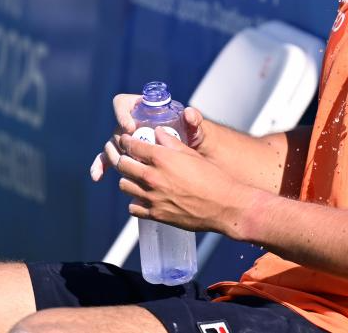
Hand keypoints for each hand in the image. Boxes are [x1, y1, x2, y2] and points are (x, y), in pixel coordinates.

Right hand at [89, 94, 207, 180]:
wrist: (190, 154)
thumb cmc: (191, 135)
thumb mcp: (195, 128)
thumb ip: (194, 119)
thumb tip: (189, 113)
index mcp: (142, 109)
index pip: (122, 103)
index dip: (122, 114)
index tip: (131, 128)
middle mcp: (130, 122)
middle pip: (116, 128)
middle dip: (119, 140)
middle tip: (127, 153)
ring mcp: (126, 140)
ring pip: (111, 145)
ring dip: (110, 155)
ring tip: (116, 165)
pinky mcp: (124, 155)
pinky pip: (108, 159)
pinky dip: (100, 167)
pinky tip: (97, 177)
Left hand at [117, 128, 254, 234]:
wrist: (224, 205)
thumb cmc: (213, 177)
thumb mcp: (192, 154)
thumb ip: (171, 142)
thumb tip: (158, 133)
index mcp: (162, 159)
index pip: (132, 146)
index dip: (126, 141)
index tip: (125, 140)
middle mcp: (153, 177)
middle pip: (123, 165)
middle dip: (124, 158)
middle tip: (129, 157)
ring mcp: (152, 198)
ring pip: (124, 185)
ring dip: (128, 178)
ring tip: (137, 176)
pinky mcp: (155, 214)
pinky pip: (133, 207)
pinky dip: (136, 200)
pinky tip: (144, 196)